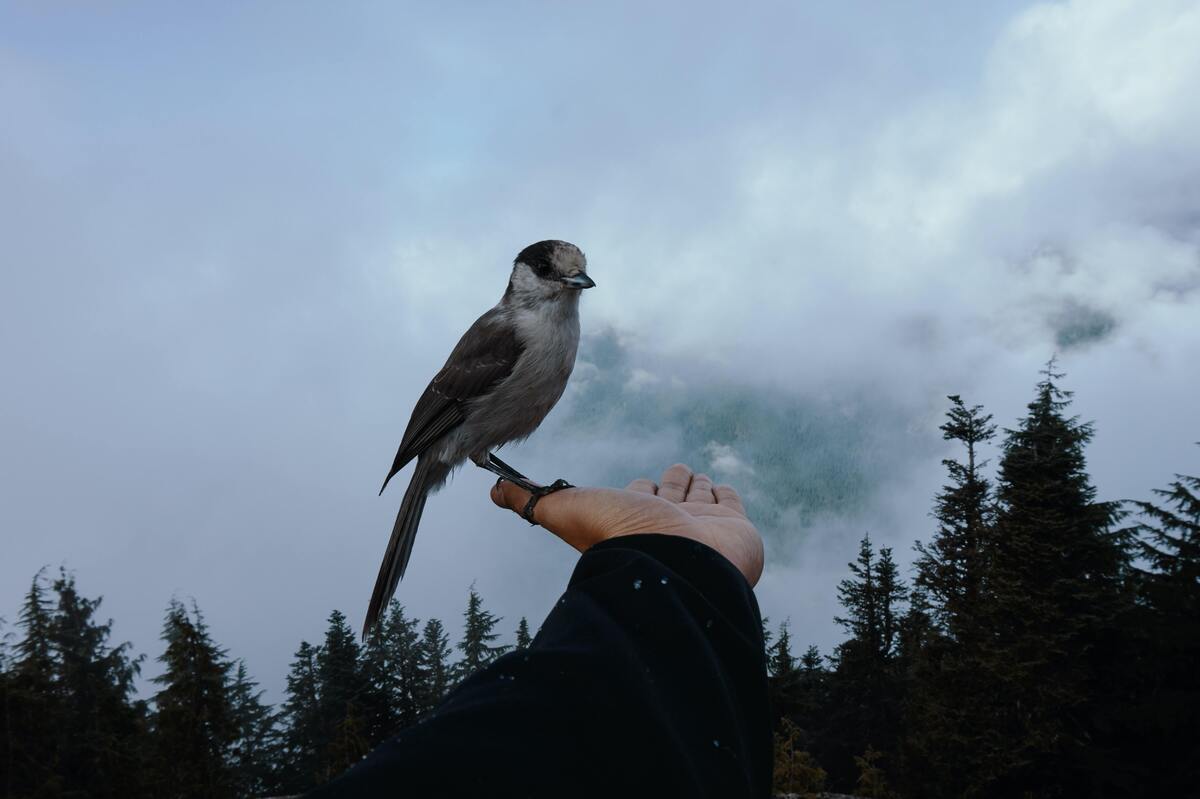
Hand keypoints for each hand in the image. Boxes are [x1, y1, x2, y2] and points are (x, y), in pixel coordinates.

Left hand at [490, 463, 763, 586]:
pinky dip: (726, 495)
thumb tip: (491, 489)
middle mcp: (665, 523)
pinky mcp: (734, 529)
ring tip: (695, 476)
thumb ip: (529, 500)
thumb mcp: (565, 509)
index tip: (638, 482)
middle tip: (672, 472)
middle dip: (669, 482)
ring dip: (696, 486)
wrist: (680, 564)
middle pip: (669, 496)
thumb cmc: (622, 538)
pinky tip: (721, 487)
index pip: (635, 497)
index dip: (636, 488)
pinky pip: (730, 505)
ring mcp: (701, 527)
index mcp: (630, 518)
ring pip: (698, 499)